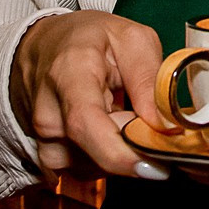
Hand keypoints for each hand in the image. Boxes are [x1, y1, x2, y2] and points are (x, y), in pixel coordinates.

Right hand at [10, 10, 168, 179]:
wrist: (43, 44)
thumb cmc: (88, 38)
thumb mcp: (132, 39)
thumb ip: (150, 79)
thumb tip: (164, 125)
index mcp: (68, 74)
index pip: (85, 124)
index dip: (120, 154)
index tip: (155, 166)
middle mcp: (48, 112)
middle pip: (96, 152)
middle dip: (132, 146)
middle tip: (148, 118)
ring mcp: (43, 138)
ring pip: (93, 167)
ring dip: (118, 149)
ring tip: (121, 111)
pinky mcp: (46, 155)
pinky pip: (84, 169)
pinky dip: (104, 154)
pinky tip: (108, 127)